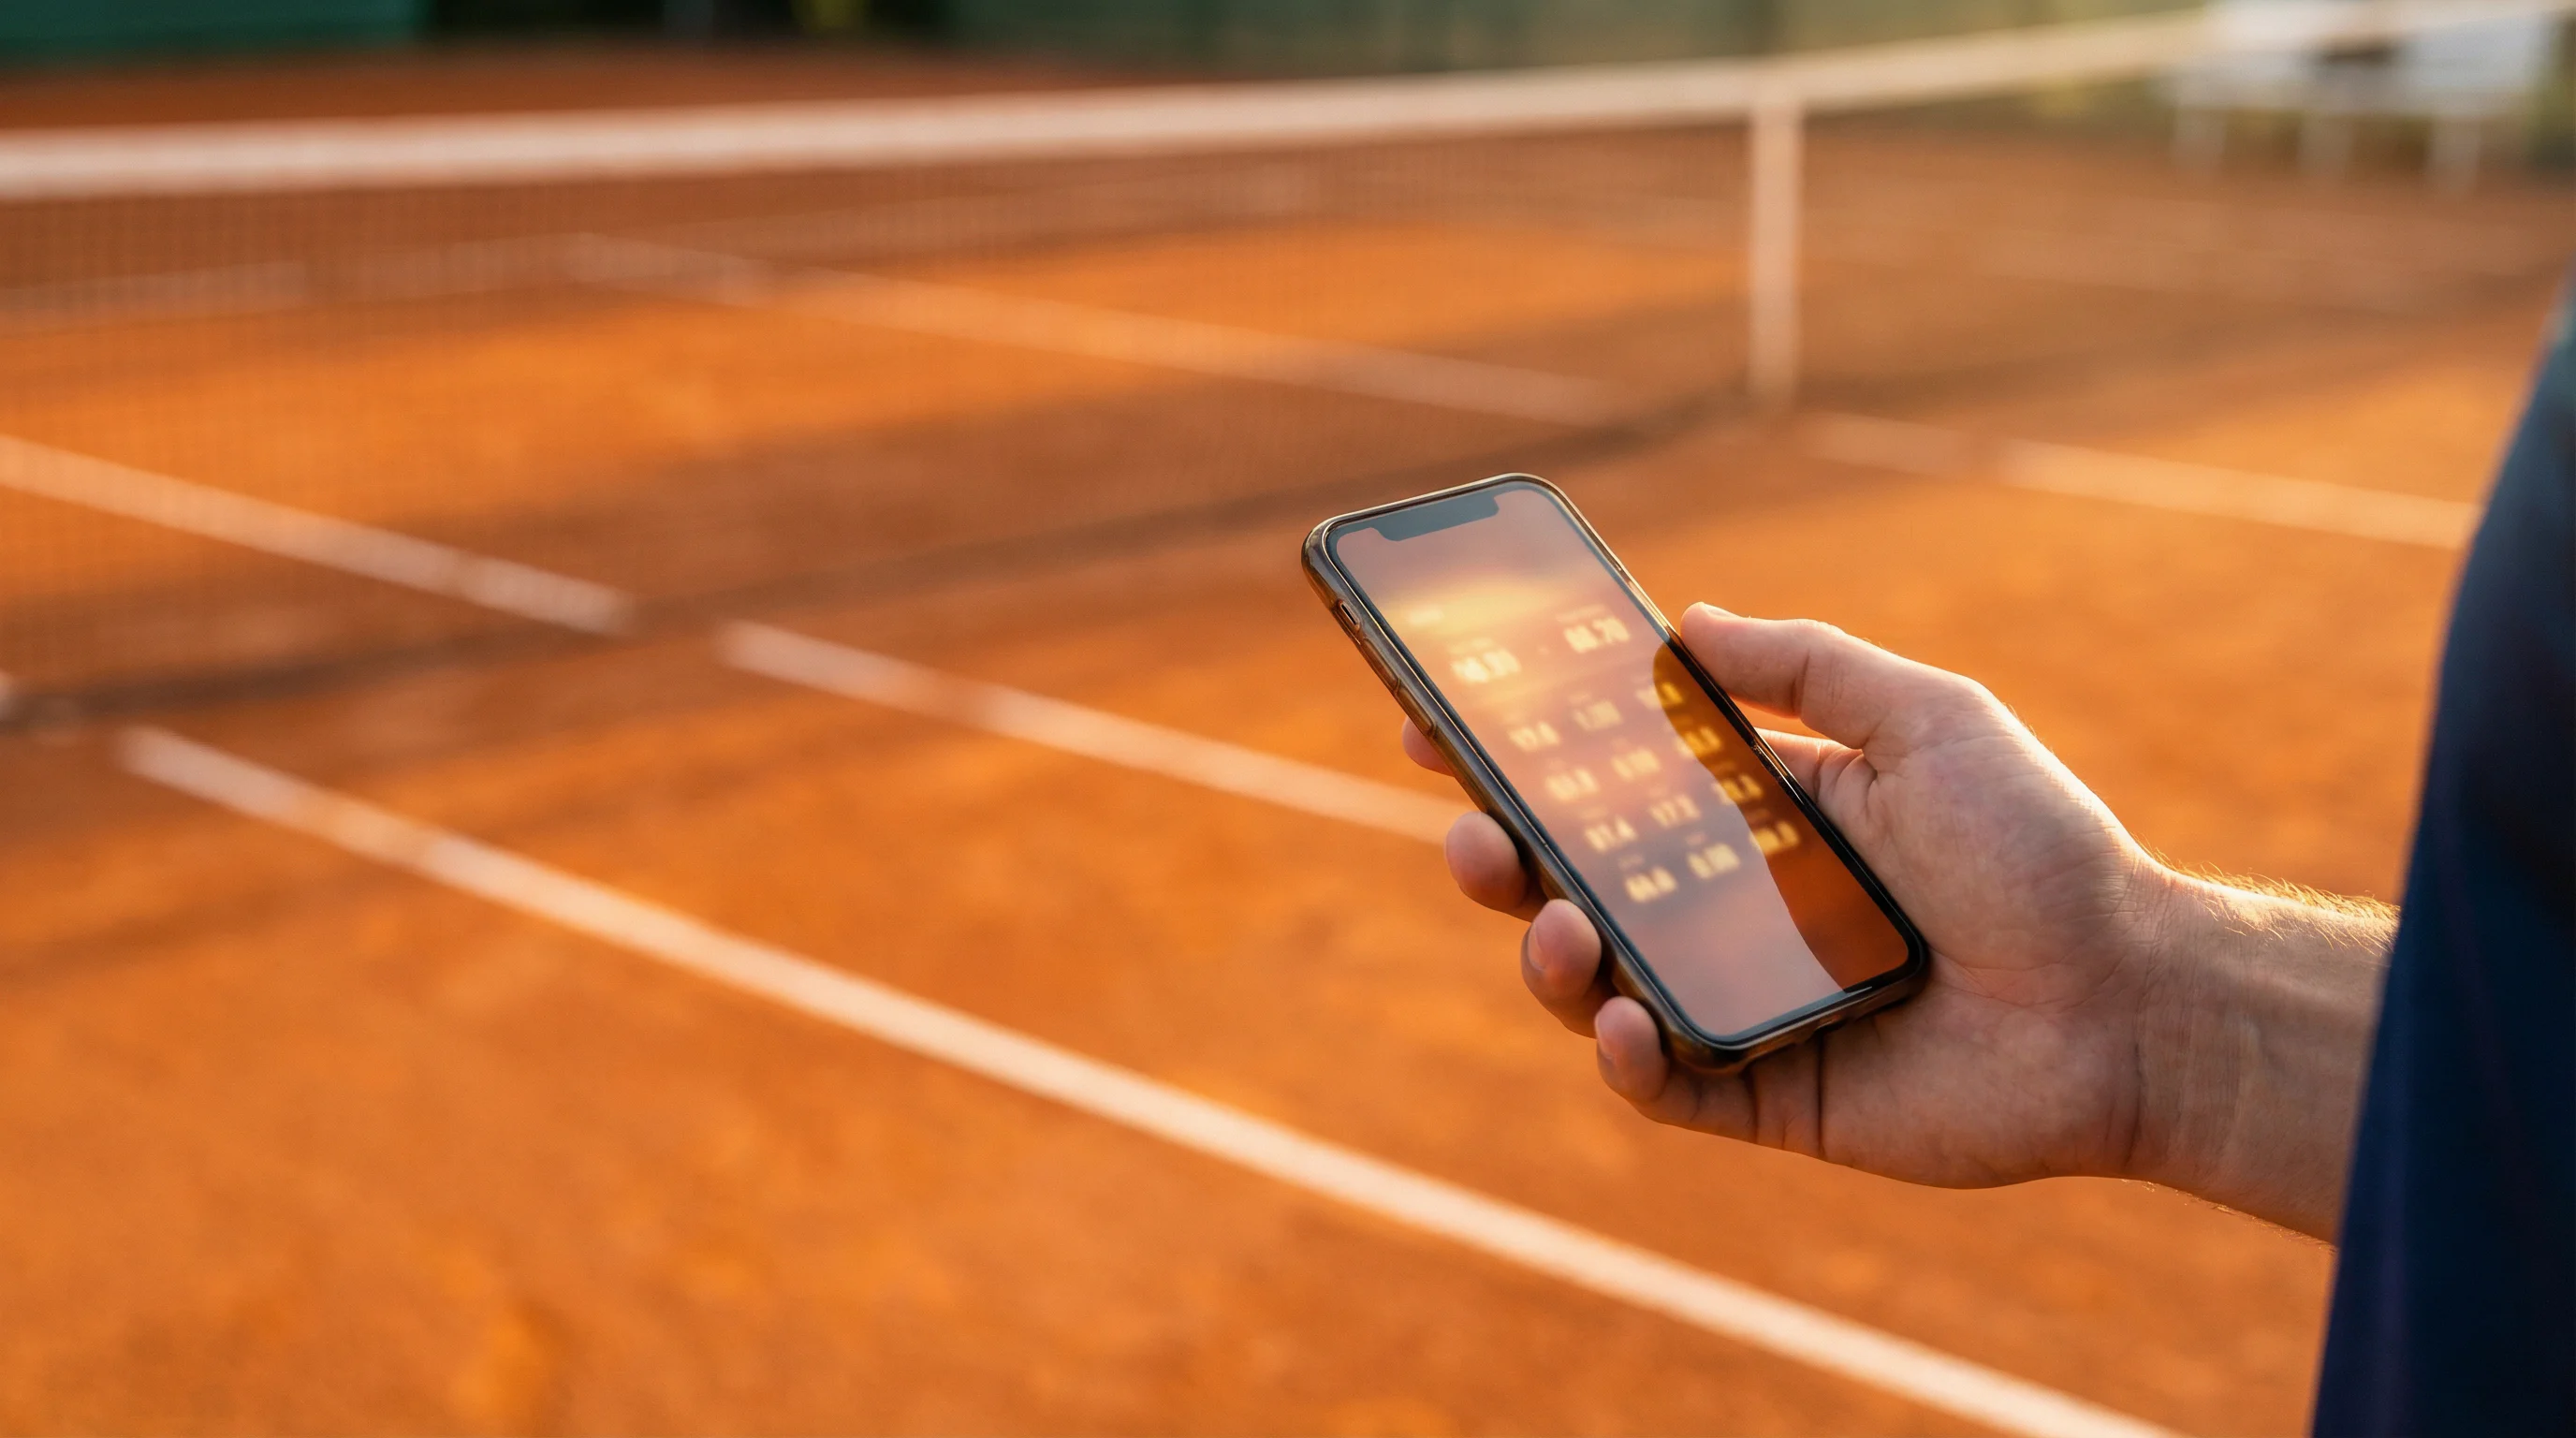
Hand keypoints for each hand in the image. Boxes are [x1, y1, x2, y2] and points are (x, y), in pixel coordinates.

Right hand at [1405, 604, 2385, 1233]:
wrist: (2131, 1002)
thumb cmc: (2041, 850)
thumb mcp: (1928, 719)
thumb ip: (1809, 668)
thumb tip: (1688, 618)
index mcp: (1764, 819)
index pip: (1617, 786)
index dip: (1525, 760)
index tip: (1442, 726)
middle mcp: (1738, 912)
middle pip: (1581, 886)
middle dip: (1506, 858)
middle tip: (1473, 837)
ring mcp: (1746, 1007)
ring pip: (1601, 986)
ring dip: (1552, 954)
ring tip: (1559, 927)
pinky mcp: (1769, 1098)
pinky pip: (1664, 1086)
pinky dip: (1624, 1056)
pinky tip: (1624, 1019)